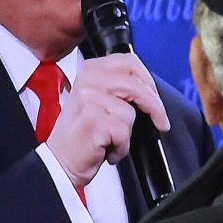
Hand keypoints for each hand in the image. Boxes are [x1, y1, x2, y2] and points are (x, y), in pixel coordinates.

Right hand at [46, 53, 169, 186]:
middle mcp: (88, 80)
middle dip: (155, 106)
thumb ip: (119, 86)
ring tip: (112, 140)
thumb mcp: (97, 99)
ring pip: (130, 112)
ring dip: (127, 133)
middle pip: (136, 85)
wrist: (61, 160)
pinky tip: (106, 149)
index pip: (129, 62)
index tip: (155, 96)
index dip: (148, 80)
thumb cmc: (82, 133)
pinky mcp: (93, 120)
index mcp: (90, 69)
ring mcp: (89, 99)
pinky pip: (123, 132)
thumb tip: (150, 87)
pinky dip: (120, 147)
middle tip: (161, 122)